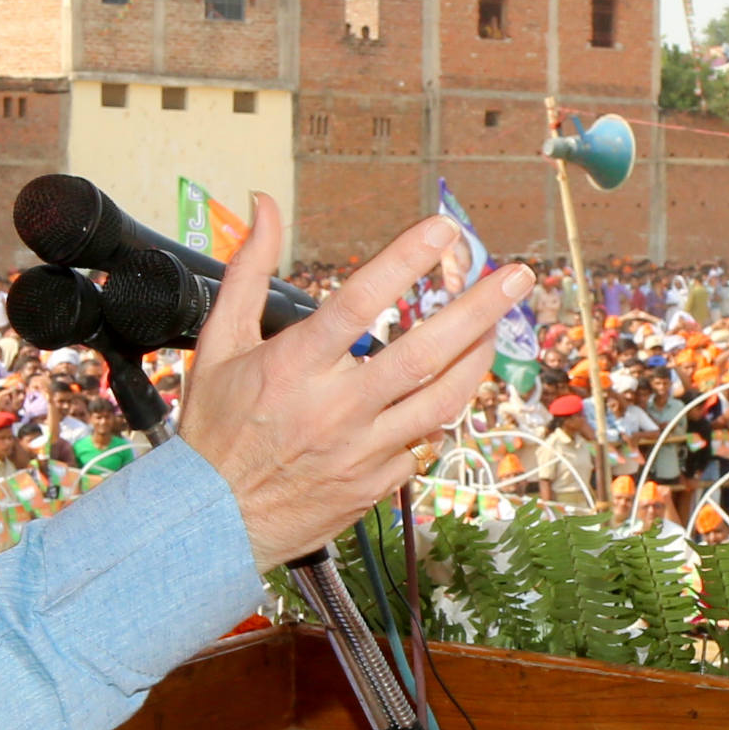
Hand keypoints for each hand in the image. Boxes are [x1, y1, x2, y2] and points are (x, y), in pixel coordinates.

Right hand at [178, 197, 529, 566]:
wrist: (211, 521)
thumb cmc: (214, 430)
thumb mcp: (219, 344)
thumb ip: (248, 270)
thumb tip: (264, 208)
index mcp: (295, 367)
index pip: (359, 302)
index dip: (405, 260)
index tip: (443, 230)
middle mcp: (335, 408)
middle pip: (424, 353)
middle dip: (479, 309)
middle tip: (517, 276)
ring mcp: (362, 450)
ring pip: (442, 401)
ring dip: (478, 360)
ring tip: (496, 327)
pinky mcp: (376, 484)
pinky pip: (424, 443)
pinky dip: (440, 414)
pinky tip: (449, 390)